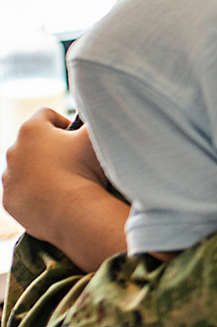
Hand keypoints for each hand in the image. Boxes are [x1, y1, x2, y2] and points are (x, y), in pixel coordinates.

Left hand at [2, 109, 127, 269]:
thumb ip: (94, 120)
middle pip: (34, 142)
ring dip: (43, 170)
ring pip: (26, 167)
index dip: (65, 122)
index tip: (76, 137)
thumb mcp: (95, 136)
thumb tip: (98, 117)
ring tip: (67, 180)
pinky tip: (57, 196)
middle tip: (75, 160)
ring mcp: (9, 178)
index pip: (46, 115)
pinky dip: (37, 192)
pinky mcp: (10, 200)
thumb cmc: (84, 169)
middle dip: (52, 148)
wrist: (73, 212)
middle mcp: (14, 151)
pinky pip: (23, 191)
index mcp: (31, 130)